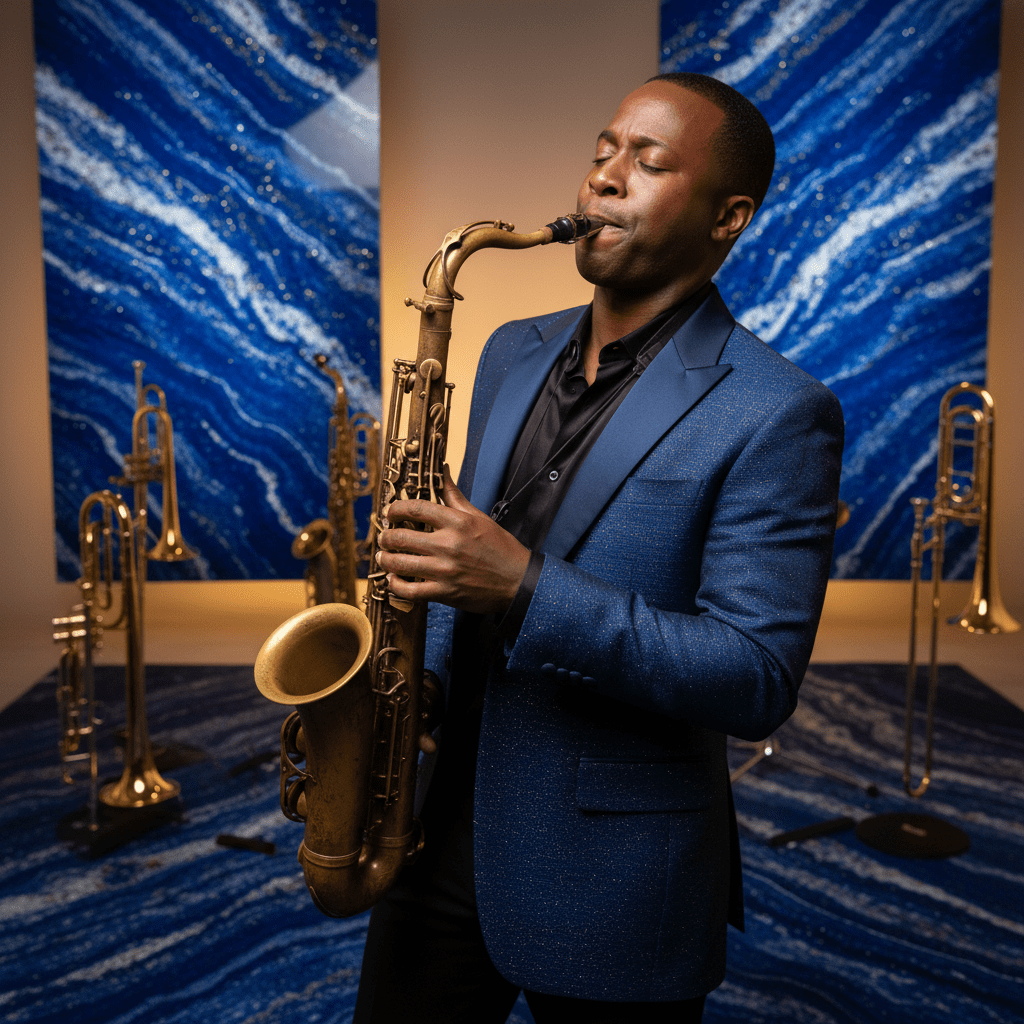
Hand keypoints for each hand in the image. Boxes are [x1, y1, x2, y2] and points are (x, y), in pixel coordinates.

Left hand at [377, 466, 530, 614]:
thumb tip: (443, 471)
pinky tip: (395, 580)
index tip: (390, 513)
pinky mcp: (445, 593)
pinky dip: (396, 585)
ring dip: (386, 560)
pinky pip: (410, 590)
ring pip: (400, 564)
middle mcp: (448, 544)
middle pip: (401, 537)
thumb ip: (455, 496)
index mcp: (457, 522)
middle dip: (386, 537)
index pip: (415, 508)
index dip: (395, 509)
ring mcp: (445, 570)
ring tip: (384, 557)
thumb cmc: (501, 548)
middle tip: (385, 537)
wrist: (519, 581)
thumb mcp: (480, 517)